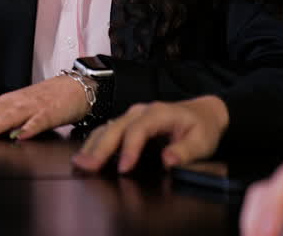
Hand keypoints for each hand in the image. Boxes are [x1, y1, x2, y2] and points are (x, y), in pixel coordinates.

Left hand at [0, 74, 88, 138]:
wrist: (74, 86)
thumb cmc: (43, 98)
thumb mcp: (13, 103)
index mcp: (4, 102)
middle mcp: (14, 102)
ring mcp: (32, 107)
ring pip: (11, 116)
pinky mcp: (50, 113)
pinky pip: (39, 122)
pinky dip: (29, 128)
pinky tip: (20, 136)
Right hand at [71, 96, 227, 172]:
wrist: (203, 112)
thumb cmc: (202, 127)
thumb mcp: (202, 141)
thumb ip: (185, 151)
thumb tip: (167, 161)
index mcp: (157, 113)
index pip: (138, 130)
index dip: (129, 149)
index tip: (124, 169)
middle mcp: (139, 112)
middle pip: (115, 128)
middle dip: (99, 148)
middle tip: (87, 166)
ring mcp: (130, 116)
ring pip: (106, 129)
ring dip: (92, 146)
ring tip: (79, 163)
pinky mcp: (126, 123)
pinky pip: (107, 131)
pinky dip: (95, 143)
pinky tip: (86, 155)